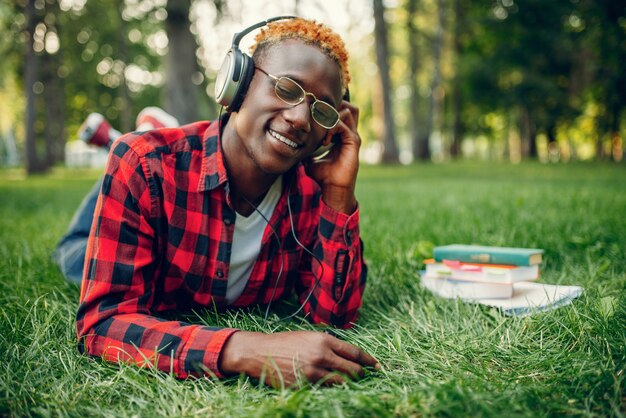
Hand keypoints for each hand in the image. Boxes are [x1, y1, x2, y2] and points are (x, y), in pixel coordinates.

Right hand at [219, 330, 378, 387]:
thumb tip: (347, 354)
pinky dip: (331, 389)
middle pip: (352, 370)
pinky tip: (331, 387)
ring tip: (349, 383)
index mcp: (324, 340)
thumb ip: (328, 344)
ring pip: (342, 383)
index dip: (368, 360)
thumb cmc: (285, 343)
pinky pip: (325, 390)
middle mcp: (321, 355)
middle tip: (364, 376)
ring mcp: (313, 372)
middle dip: (361, 374)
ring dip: (348, 384)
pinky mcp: (305, 385)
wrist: (260, 352)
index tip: (376, 365)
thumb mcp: (308, 336)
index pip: (354, 352)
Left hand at [304, 101, 361, 213]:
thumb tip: (292, 146)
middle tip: (319, 120)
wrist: (333, 188)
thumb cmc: (323, 176)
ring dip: (330, 119)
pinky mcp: (354, 141)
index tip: (312, 119)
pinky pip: (342, 125)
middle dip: (331, 109)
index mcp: (341, 135)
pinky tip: (325, 142)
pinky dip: (331, 129)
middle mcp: (349, 133)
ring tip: (322, 133)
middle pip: (347, 107)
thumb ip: (305, 150)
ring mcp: (353, 136)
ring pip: (346, 112)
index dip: (325, 112)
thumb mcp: (310, 159)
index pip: (338, 112)